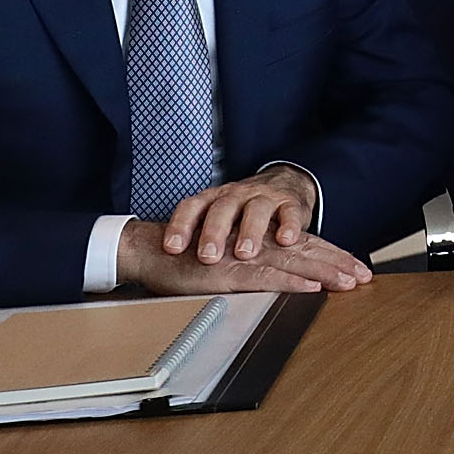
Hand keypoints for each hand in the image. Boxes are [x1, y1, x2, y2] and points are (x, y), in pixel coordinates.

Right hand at [116, 216, 368, 294]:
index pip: (308, 248)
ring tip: (348, 282)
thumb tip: (293, 281)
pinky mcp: (228, 271)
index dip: (336, 257)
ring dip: (323, 272)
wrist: (155, 251)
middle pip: (308, 252)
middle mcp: (259, 244)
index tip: (362, 271)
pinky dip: (289, 281)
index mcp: (263, 242)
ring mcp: (245, 256)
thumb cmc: (194, 258)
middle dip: (339, 265)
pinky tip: (309, 287)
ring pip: (293, 261)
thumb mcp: (234, 263)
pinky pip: (263, 276)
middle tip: (365, 277)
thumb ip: (261, 269)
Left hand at [159, 167, 319, 265]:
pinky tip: (285, 240)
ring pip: (255, 209)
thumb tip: (162, 269)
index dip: (180, 226)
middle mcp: (236, 195)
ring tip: (245, 254)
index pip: (191, 207)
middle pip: (222, 208)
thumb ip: (199, 238)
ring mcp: (264, 197)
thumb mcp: (218, 220)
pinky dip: (288, 226)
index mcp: (213, 199)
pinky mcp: (290, 203)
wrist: (282, 183)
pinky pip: (289, 212)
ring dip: (249, 231)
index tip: (172, 249)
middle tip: (208, 257)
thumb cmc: (241, 212)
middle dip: (214, 232)